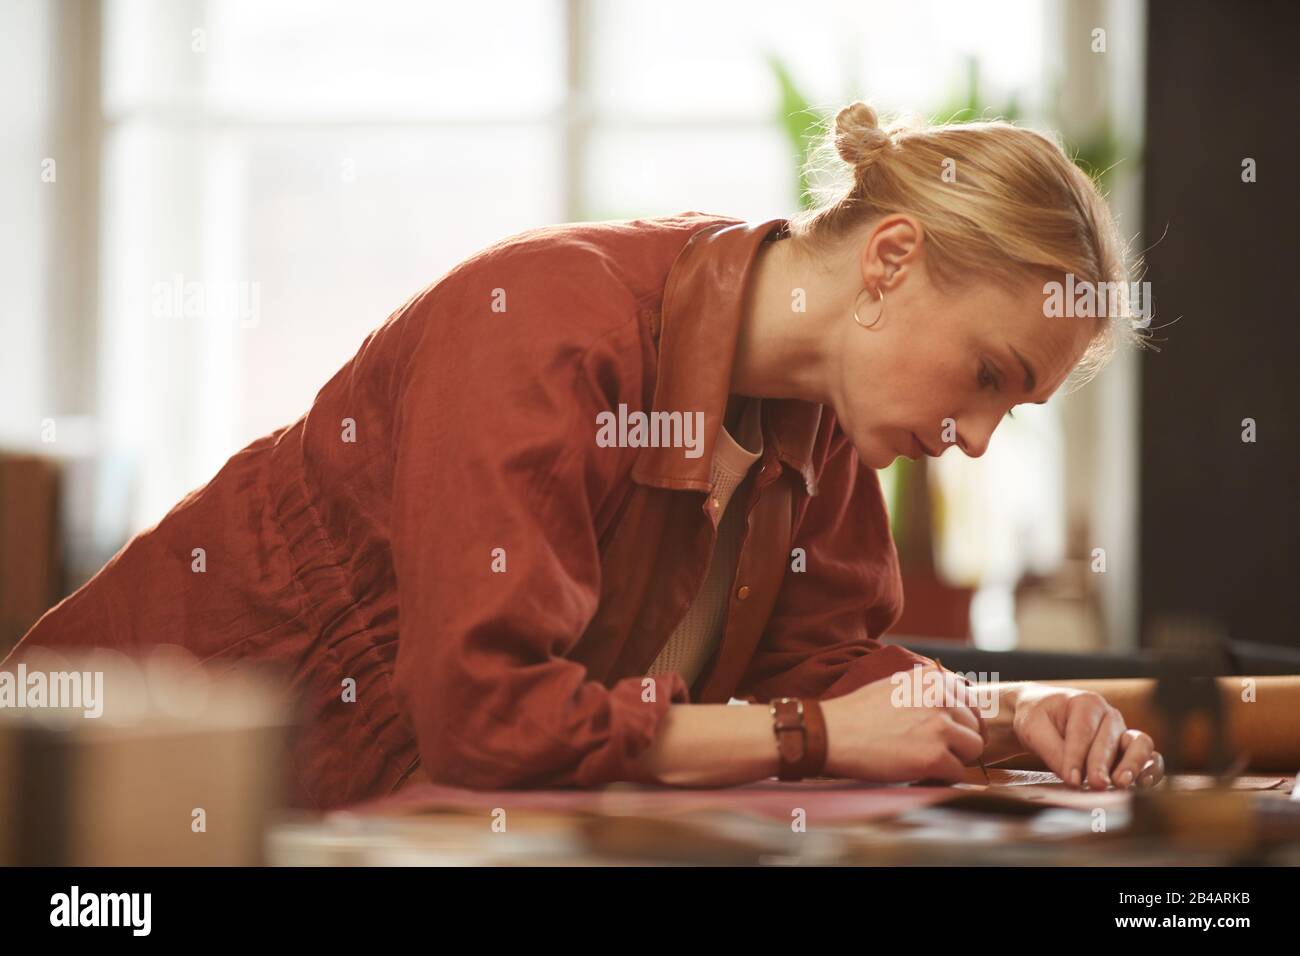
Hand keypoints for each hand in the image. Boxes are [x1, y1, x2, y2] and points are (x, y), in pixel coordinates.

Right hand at [822, 667, 987, 783]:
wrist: (833, 733)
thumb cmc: (860, 712)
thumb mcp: (898, 685)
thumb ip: (928, 690)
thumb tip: (956, 705)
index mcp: (933, 677)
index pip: (971, 701)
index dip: (962, 721)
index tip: (951, 732)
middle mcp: (941, 697)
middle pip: (975, 727)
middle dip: (958, 741)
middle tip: (933, 749)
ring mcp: (940, 727)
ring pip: (973, 749)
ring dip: (954, 758)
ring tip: (926, 759)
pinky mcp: (935, 757)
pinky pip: (957, 773)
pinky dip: (941, 777)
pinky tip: (919, 772)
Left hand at [1011, 684, 1165, 789]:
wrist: (1042, 715)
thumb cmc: (1037, 718)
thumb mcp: (1032, 729)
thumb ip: (1052, 752)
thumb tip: (1074, 779)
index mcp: (1086, 703)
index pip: (1083, 732)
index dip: (1077, 757)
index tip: (1071, 779)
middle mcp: (1109, 716)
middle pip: (1111, 739)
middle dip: (1102, 763)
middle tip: (1096, 784)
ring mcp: (1122, 733)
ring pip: (1139, 745)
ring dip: (1132, 764)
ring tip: (1121, 783)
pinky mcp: (1129, 751)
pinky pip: (1150, 758)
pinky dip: (1151, 770)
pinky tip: (1143, 784)